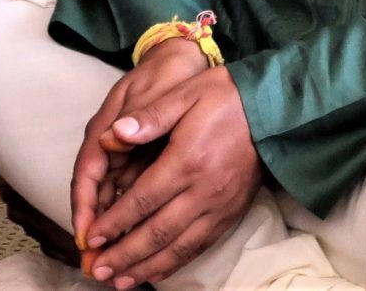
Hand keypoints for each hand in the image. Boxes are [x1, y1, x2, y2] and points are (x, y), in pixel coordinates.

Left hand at [75, 49, 262, 288]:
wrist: (274, 113)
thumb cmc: (224, 98)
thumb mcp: (185, 93)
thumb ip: (149, 116)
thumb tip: (113, 133)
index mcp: (187, 161)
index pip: (142, 200)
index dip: (114, 222)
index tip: (91, 236)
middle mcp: (203, 192)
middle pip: (157, 233)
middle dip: (124, 255)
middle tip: (96, 270)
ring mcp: (219, 209)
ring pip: (177, 248)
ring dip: (146, 268)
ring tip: (118, 281)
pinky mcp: (230, 217)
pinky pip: (198, 248)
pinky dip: (174, 264)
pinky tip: (154, 272)